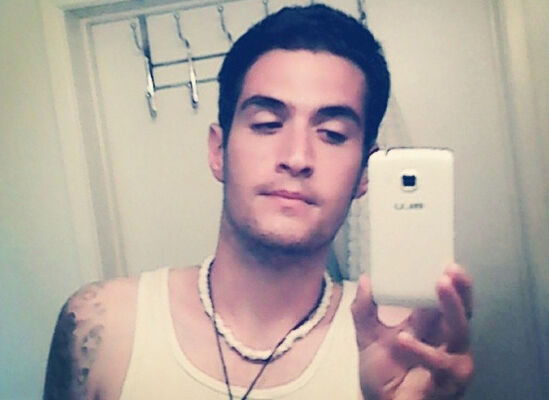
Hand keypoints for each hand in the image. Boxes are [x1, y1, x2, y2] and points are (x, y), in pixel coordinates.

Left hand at [352, 264, 473, 399]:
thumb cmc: (383, 372)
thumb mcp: (368, 335)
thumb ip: (364, 308)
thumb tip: (365, 278)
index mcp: (430, 325)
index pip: (445, 299)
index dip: (450, 280)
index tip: (445, 260)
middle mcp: (446, 339)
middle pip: (463, 310)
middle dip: (461, 288)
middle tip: (452, 269)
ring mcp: (452, 359)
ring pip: (461, 330)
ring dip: (451, 307)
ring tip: (440, 285)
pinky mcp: (451, 380)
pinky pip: (441, 362)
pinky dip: (423, 350)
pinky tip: (404, 339)